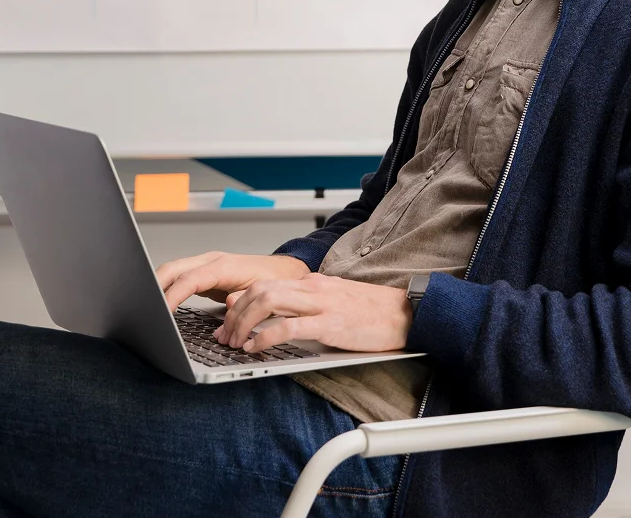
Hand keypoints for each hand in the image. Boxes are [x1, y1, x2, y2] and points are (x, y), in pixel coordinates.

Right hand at [155, 251, 309, 310]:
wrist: (282, 271)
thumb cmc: (273, 281)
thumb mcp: (264, 292)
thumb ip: (245, 298)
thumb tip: (228, 303)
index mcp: (224, 266)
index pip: (189, 279)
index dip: (172, 295)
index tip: (160, 312)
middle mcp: (211, 262)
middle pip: (173, 268)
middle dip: (154, 286)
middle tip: (143, 308)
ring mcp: (206, 266)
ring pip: (173, 270)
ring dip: (157, 285)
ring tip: (145, 306)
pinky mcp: (204, 274)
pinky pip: (179, 277)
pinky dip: (166, 287)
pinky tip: (160, 302)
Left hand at [216, 273, 412, 353]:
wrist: (404, 313)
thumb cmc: (370, 312)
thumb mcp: (332, 302)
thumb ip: (304, 306)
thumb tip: (275, 313)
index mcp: (312, 283)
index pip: (265, 283)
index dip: (239, 302)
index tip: (226, 321)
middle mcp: (313, 288)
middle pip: (260, 289)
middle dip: (235, 313)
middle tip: (225, 336)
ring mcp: (321, 303)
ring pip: (269, 301)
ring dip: (244, 323)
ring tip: (235, 343)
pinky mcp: (330, 323)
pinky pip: (289, 326)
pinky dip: (266, 336)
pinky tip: (256, 348)